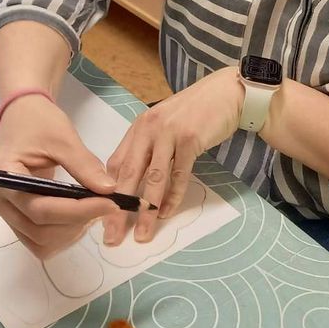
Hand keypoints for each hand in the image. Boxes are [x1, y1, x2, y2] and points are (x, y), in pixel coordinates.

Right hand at [0, 94, 119, 258]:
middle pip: (40, 229)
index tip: (110, 203)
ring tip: (94, 209)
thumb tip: (109, 190)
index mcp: (3, 175)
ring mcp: (4, 211)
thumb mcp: (64, 138)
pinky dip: (62, 233)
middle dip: (77, 222)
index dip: (78, 211)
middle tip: (106, 204)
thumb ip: (85, 165)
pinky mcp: (15, 216)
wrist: (22, 116)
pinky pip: (38, 238)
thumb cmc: (39, 122)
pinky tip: (80, 215)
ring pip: (40, 240)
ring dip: (71, 232)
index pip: (41, 208)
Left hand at [101, 66, 243, 245]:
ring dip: (145, 210)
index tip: (103, 216)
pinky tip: (166, 214)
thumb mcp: (164, 124)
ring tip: (141, 233)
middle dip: (118, 208)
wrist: (225, 92)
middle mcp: (149, 128)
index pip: (116, 163)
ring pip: (153, 178)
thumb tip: (133, 180)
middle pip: (129, 174)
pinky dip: (172, 197)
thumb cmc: (195, 111)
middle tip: (111, 235)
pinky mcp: (190, 140)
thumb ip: (148, 147)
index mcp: (139, 127)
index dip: (108, 192)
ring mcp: (170, 133)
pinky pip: (179, 175)